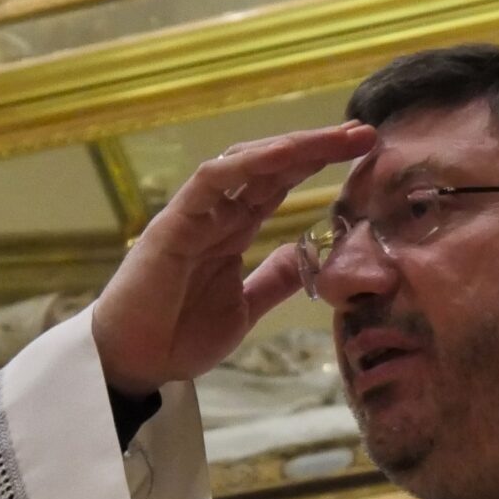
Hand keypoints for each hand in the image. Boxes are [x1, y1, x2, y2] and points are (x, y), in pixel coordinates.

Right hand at [89, 121, 374, 395]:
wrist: (133, 365)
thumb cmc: (179, 337)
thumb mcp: (245, 308)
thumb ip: (273, 280)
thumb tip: (306, 257)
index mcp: (232, 230)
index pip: (279, 185)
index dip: (318, 165)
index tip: (364, 153)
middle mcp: (216, 214)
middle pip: (270, 167)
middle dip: (316, 147)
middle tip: (365, 134)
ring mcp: (194, 215)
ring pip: (245, 164)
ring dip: (291, 147)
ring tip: (336, 138)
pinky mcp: (173, 225)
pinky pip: (209, 183)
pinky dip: (245, 165)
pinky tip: (283, 154)